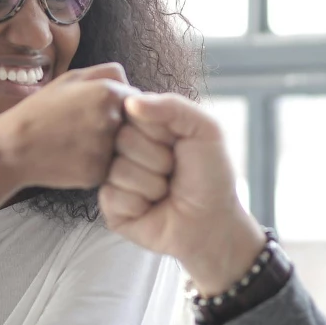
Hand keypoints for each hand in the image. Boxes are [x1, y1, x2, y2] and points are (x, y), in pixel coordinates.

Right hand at [0, 62, 136, 191]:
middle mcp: (113, 120)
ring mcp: (106, 149)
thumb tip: (134, 86)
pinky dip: (96, 166)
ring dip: (110, 149)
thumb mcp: (70, 79)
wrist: (12, 148)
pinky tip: (73, 159)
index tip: (100, 113)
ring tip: (78, 144)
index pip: (139, 102)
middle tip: (86, 130)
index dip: (123, 108)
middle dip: (120, 129)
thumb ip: (107, 73)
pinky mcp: (99, 173)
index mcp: (108, 93)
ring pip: (124, 150)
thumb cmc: (41, 110)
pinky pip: (109, 169)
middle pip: (135, 127)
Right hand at [99, 93, 265, 293]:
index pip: (131, 109)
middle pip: (122, 138)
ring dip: (152, 183)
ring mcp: (115, 176)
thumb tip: (130, 103)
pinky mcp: (111, 206)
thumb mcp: (205, 130)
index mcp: (145, 124)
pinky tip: (152, 208)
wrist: (214, 222)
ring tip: (166, 191)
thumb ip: (173, 106)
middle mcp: (125, 148)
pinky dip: (139, 203)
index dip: (158, 129)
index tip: (176, 141)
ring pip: (118, 169)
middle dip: (157, 158)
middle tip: (173, 171)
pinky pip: (112, 195)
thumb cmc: (211, 174)